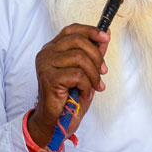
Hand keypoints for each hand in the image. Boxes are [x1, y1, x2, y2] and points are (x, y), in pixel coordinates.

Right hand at [28, 24, 109, 146]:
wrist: (56, 121)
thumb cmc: (69, 98)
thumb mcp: (86, 72)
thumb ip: (93, 54)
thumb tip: (106, 35)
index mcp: (53, 48)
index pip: (71, 30)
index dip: (90, 31)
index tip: (105, 37)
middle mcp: (46, 53)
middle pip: (78, 41)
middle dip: (97, 56)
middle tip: (103, 72)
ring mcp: (45, 64)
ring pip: (80, 58)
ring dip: (93, 74)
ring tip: (96, 86)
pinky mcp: (49, 77)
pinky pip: (77, 74)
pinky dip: (87, 85)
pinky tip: (84, 93)